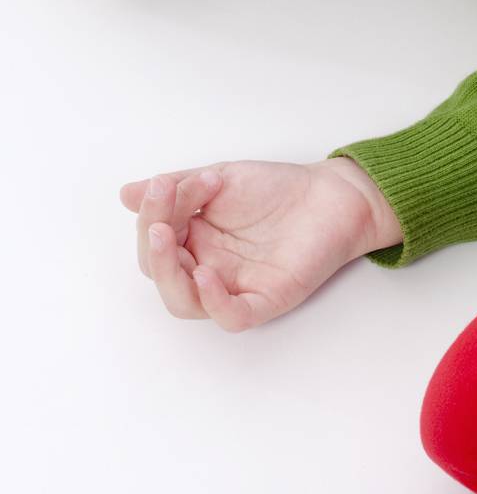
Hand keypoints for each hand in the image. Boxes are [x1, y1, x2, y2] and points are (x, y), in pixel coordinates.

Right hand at [118, 155, 401, 330]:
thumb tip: (128, 193)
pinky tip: (205, 274)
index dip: (152, 215)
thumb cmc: (276, 188)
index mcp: (192, 241)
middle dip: (154, 244)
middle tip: (161, 218)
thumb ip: (177, 189)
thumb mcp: (220, 178)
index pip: (155, 239)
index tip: (166, 184)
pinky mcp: (264, 300)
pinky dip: (213, 301)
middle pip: (161, 273)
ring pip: (185, 302)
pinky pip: (231, 315)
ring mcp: (233, 287)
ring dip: (169, 273)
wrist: (331, 194)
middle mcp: (206, 268)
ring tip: (168, 238)